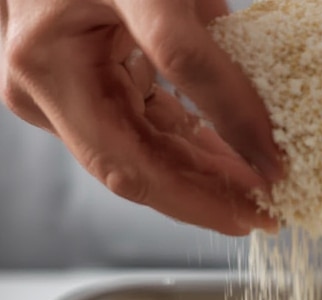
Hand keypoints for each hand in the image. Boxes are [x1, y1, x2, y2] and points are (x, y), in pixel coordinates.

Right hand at [0, 0, 283, 234]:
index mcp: (49, 73)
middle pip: (141, 170)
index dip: (198, 199)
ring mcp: (71, 85)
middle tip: (265, 208)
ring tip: (259, 184)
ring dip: (207, 170)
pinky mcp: (95, 72)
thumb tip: (256, 133)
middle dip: (209, 193)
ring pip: (148, 149)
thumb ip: (197, 60)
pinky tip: (234, 153)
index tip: (252, 211)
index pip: (131, 167)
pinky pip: (148, 120)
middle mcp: (50, 92)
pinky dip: (193, 138)